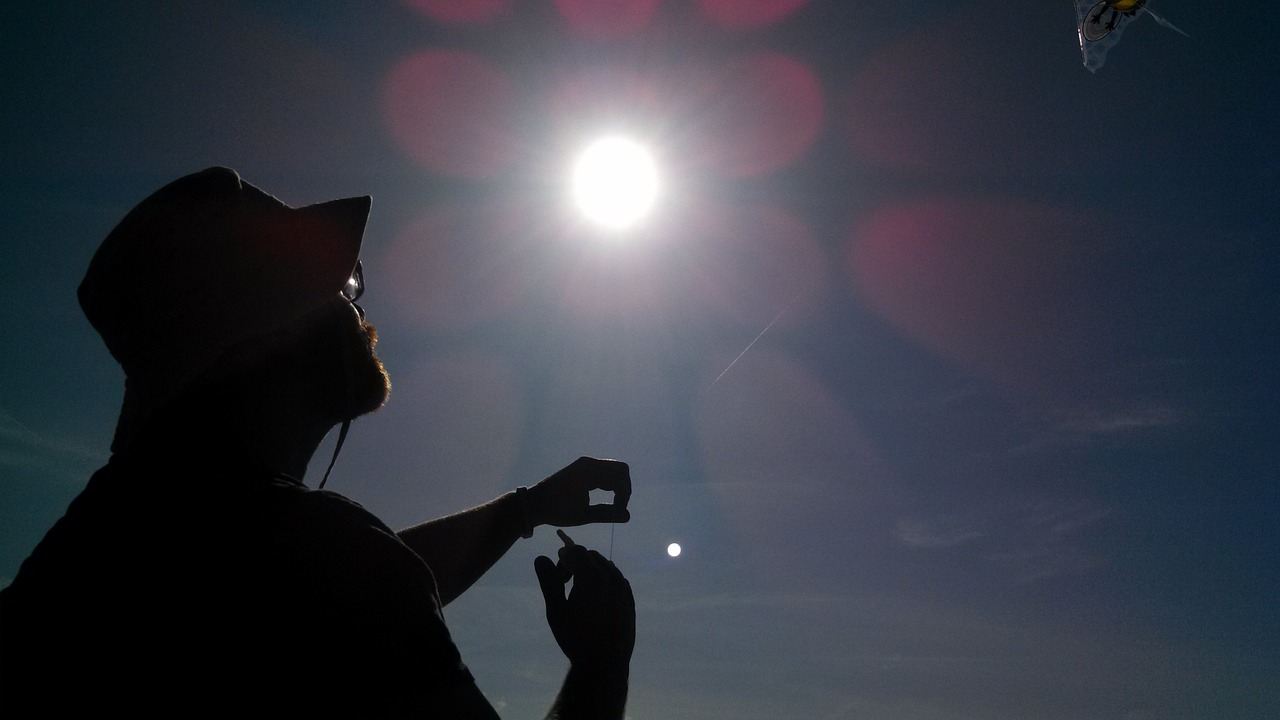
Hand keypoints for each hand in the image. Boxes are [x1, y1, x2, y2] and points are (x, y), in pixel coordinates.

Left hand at [526, 457, 630, 528]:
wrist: (535, 503)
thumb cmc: (557, 510)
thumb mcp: (583, 516)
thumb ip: (607, 514)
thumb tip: (628, 516)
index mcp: (589, 471)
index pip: (620, 476)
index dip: (624, 495)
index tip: (618, 511)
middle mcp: (589, 463)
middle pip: (620, 469)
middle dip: (624, 488)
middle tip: (619, 506)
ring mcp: (585, 464)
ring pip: (613, 469)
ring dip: (618, 486)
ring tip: (614, 504)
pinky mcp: (583, 468)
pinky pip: (604, 471)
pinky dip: (610, 483)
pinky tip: (607, 497)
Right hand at [535, 531, 635, 671]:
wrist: (604, 664)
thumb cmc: (575, 637)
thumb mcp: (555, 610)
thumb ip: (549, 580)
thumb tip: (541, 558)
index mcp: (593, 576)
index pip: (576, 551)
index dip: (564, 560)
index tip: (559, 579)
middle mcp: (612, 577)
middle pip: (592, 557)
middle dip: (577, 564)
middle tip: (567, 586)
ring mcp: (624, 588)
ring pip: (606, 567)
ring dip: (592, 572)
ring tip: (581, 596)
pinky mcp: (630, 599)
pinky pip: (616, 580)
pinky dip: (604, 583)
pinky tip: (596, 604)